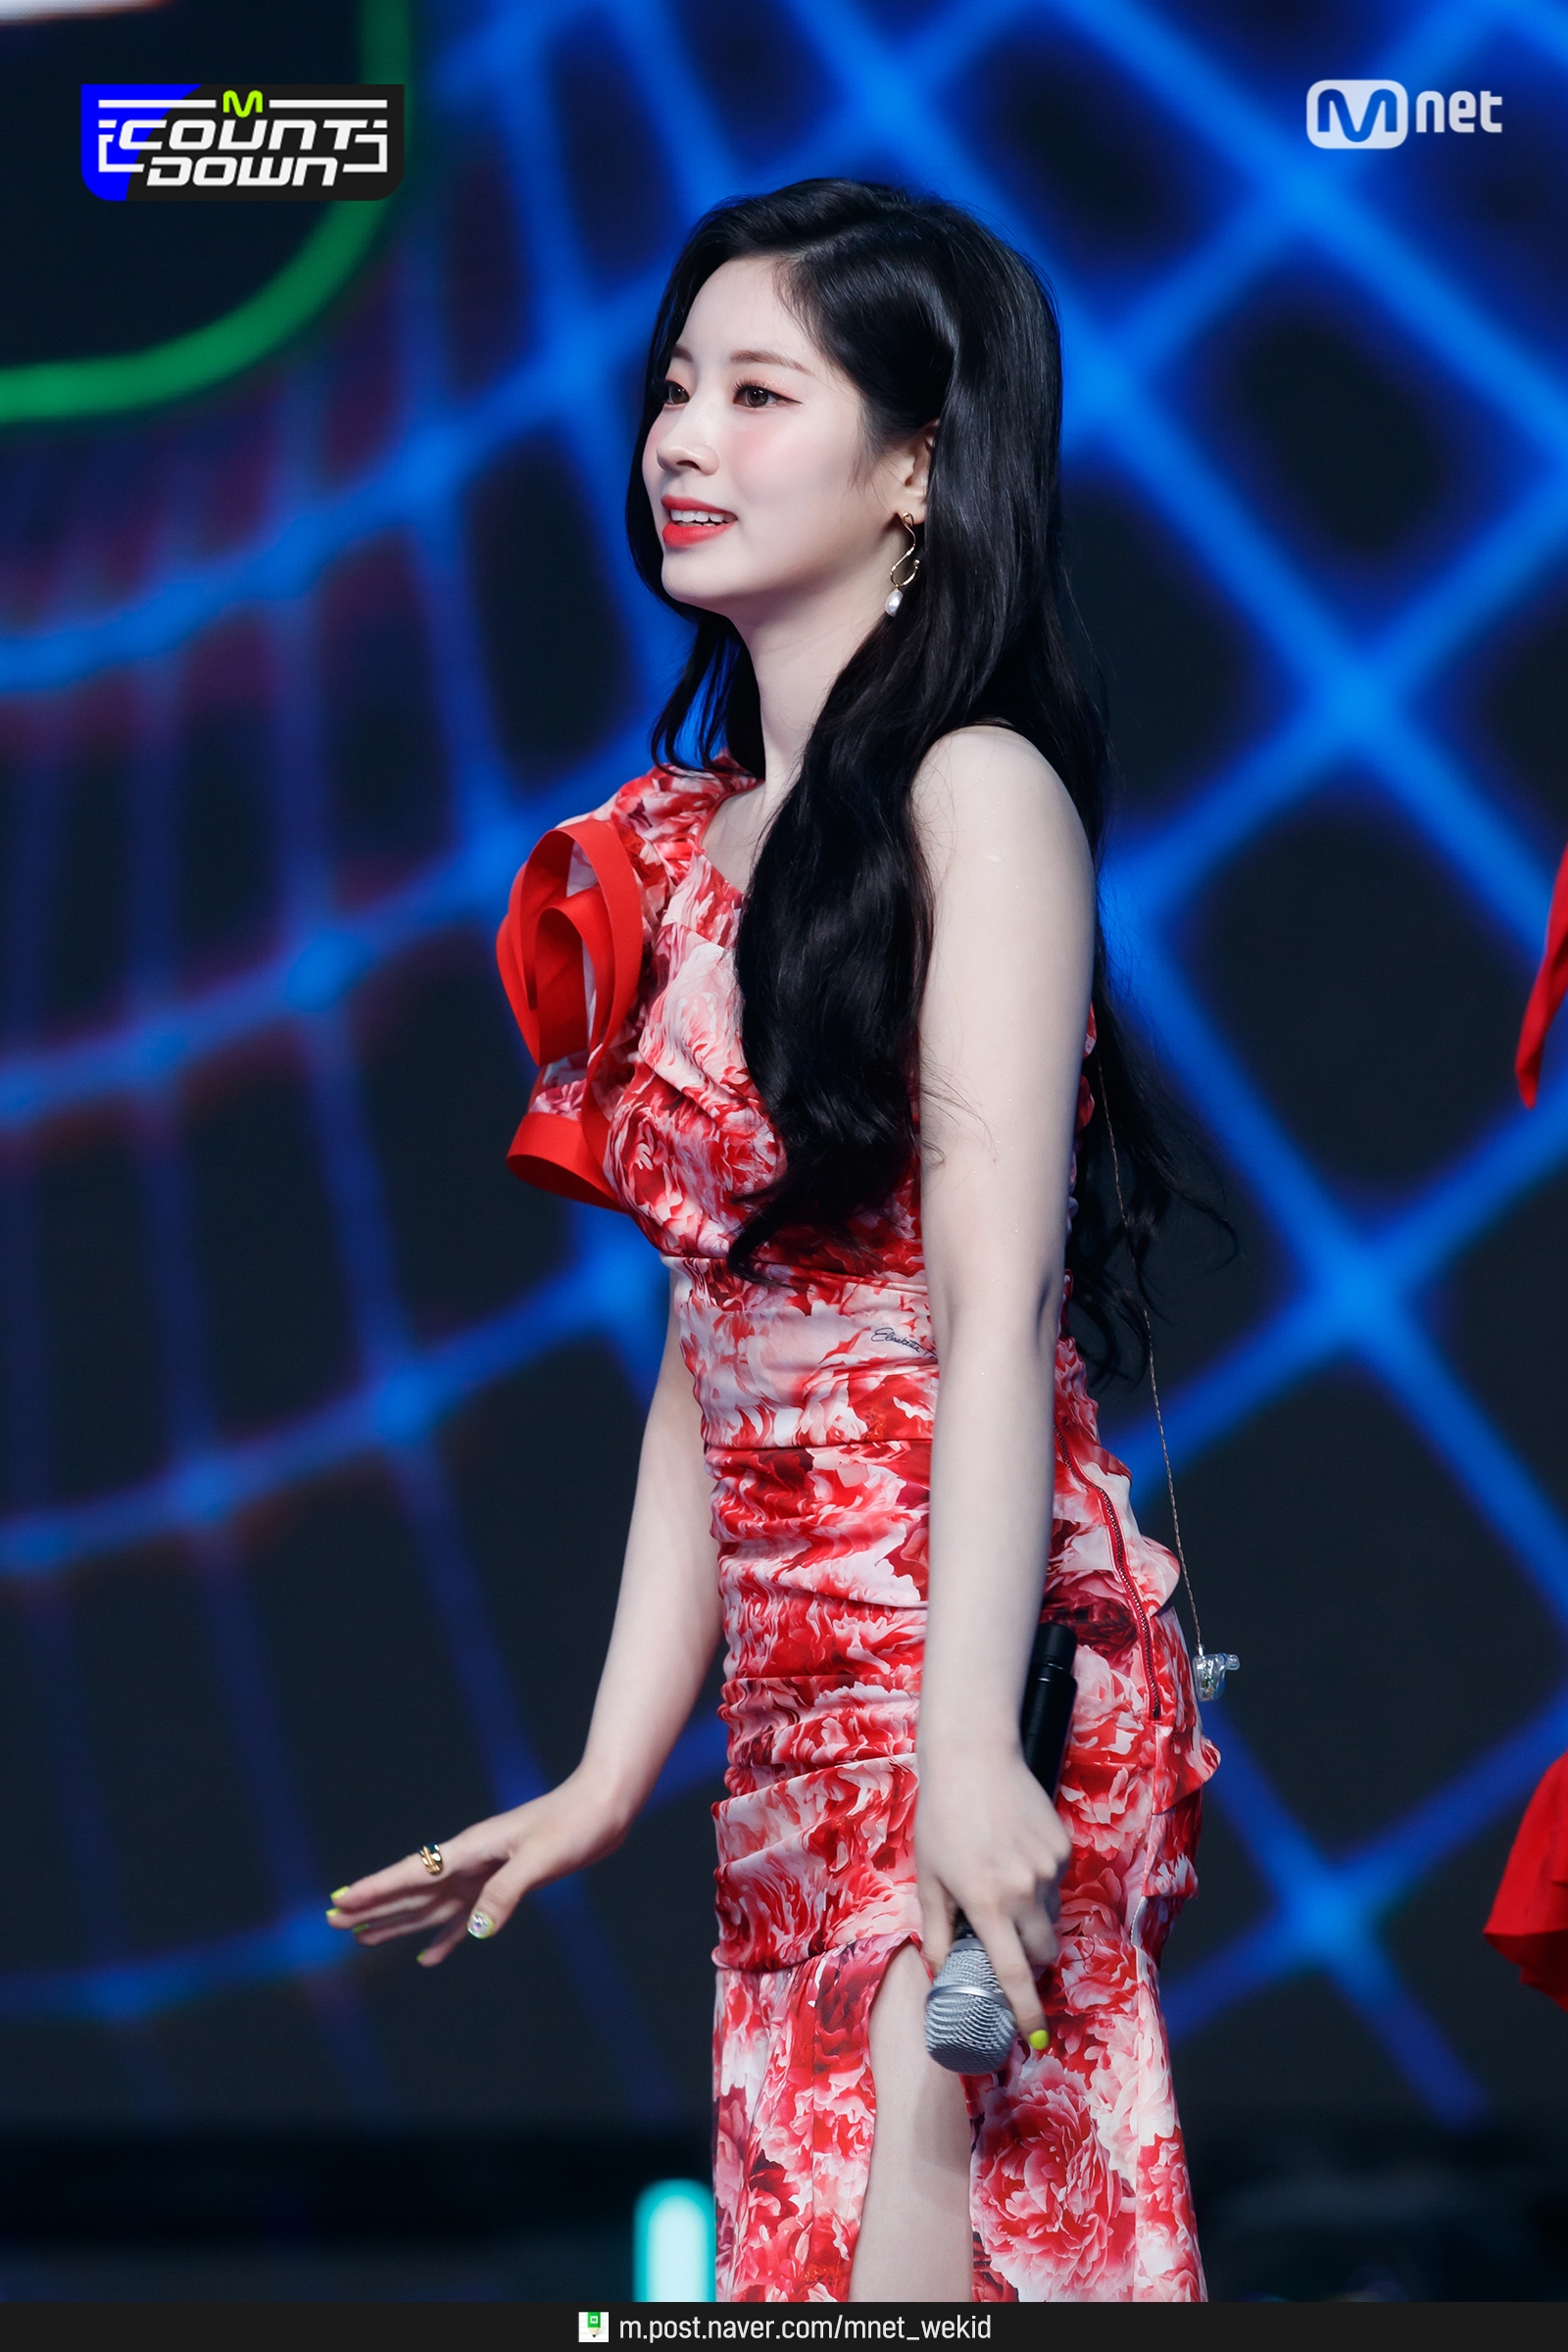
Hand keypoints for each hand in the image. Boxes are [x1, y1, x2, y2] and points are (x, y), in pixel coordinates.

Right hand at [325, 1771, 626, 1967]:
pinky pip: (465, 1917)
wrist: (604, 1807)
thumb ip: (509, 1891)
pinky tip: (429, 1958)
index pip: (413, 1874)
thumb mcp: (542, 1858)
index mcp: (472, 1849)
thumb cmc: (574, 1824)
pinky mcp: (505, 1885)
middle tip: (332, 1923)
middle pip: (411, 1890)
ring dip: (398, 1923)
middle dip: (373, 1907)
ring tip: (363, 1940)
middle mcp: (471, 1862)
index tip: (340, 1902)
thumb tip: (477, 1931)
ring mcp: (485, 1874)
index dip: (375, 1890)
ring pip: (430, 1906)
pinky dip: (445, 1938)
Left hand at [915, 1744, 1070, 2042]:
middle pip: (1044, 1950)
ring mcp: (1048, 1868)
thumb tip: (936, 1970)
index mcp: (986, 1904)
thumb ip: (936, 1929)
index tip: (1036, 2038)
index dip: (1027, 2010)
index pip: (1014, 1972)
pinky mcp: (1062, 1847)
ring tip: (1003, 1885)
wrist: (974, 1759)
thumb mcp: (930, 1877)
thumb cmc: (941, 1818)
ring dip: (1034, 1918)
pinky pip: (1057, 1881)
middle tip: (1008, 1945)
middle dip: (1032, 1959)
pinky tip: (1015, 1854)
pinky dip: (1039, 1882)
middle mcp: (1024, 1891)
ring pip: (1052, 1915)